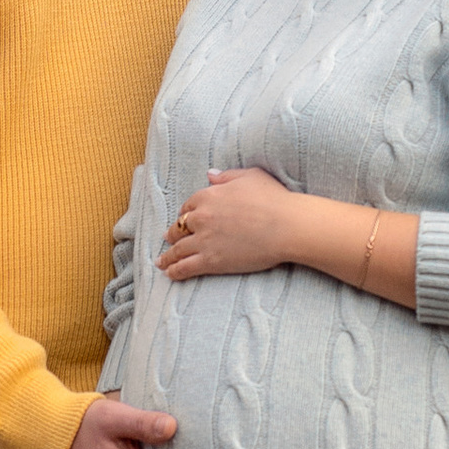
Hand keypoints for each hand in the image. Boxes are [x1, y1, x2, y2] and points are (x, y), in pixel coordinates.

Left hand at [159, 167, 307, 281]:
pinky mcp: (211, 261)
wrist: (287, 226)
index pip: (189, 206)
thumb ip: (226, 176)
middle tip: (169, 239)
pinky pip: (185, 267)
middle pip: (180, 227)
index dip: (186, 213)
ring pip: (178, 249)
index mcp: (209, 196)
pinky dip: (175, 271)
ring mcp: (204, 240)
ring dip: (168, 256)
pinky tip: (170, 274)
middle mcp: (201, 217)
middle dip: (173, 234)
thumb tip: (210, 175)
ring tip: (161, 262)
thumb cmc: (274, 199)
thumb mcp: (250, 176)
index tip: (185, 219)